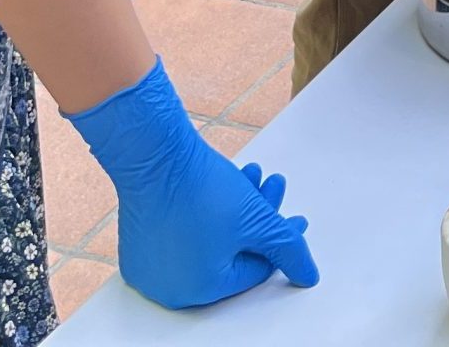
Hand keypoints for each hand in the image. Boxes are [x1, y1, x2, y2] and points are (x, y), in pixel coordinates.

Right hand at [69, 59, 318, 308]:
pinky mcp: (140, 244)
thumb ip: (287, 250)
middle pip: (232, 254)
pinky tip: (223, 182)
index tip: (293, 219)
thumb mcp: (258, 220)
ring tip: (252, 175)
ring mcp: (151, 267)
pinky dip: (206, 214)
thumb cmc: (199, 190)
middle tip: (273, 186)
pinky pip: (184, 236)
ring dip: (238, 208)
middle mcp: (170, 288)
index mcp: (199, 292)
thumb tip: (307, 275)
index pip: (254, 270)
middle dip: (260, 217)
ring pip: (210, 241)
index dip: (280, 241)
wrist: (154, 157)